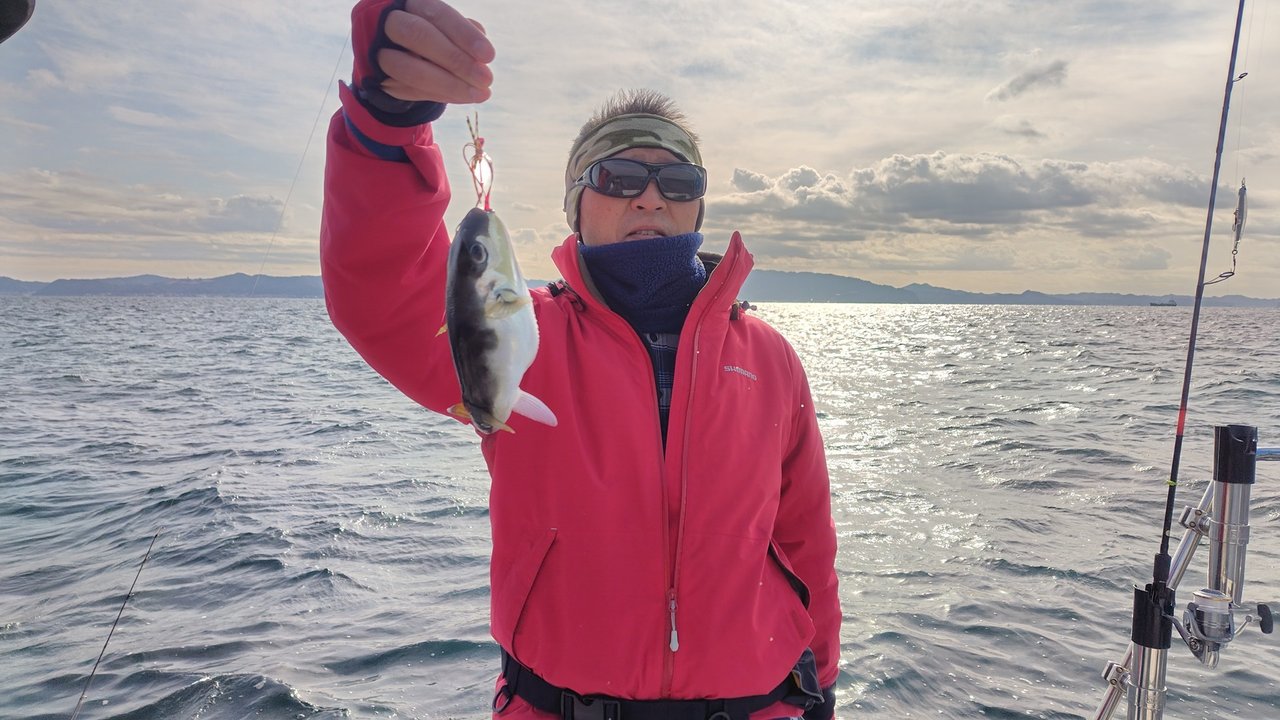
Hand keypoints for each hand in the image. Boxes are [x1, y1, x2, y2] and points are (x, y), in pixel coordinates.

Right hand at [355, 0, 494, 104]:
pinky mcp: (376, 77)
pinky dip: (437, 95)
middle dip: (455, 60)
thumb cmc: (431, 36)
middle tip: (486, 79)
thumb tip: (482, 55)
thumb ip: (463, 37)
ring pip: (408, 68)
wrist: (393, 53)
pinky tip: (461, 96)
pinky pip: (405, 90)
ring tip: (477, 94)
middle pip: (418, 35)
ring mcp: (378, 50)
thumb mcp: (447, 30)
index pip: (437, 13)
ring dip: (447, 85)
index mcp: (412, 4)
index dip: (463, 34)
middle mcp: (390, 22)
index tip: (489, 55)